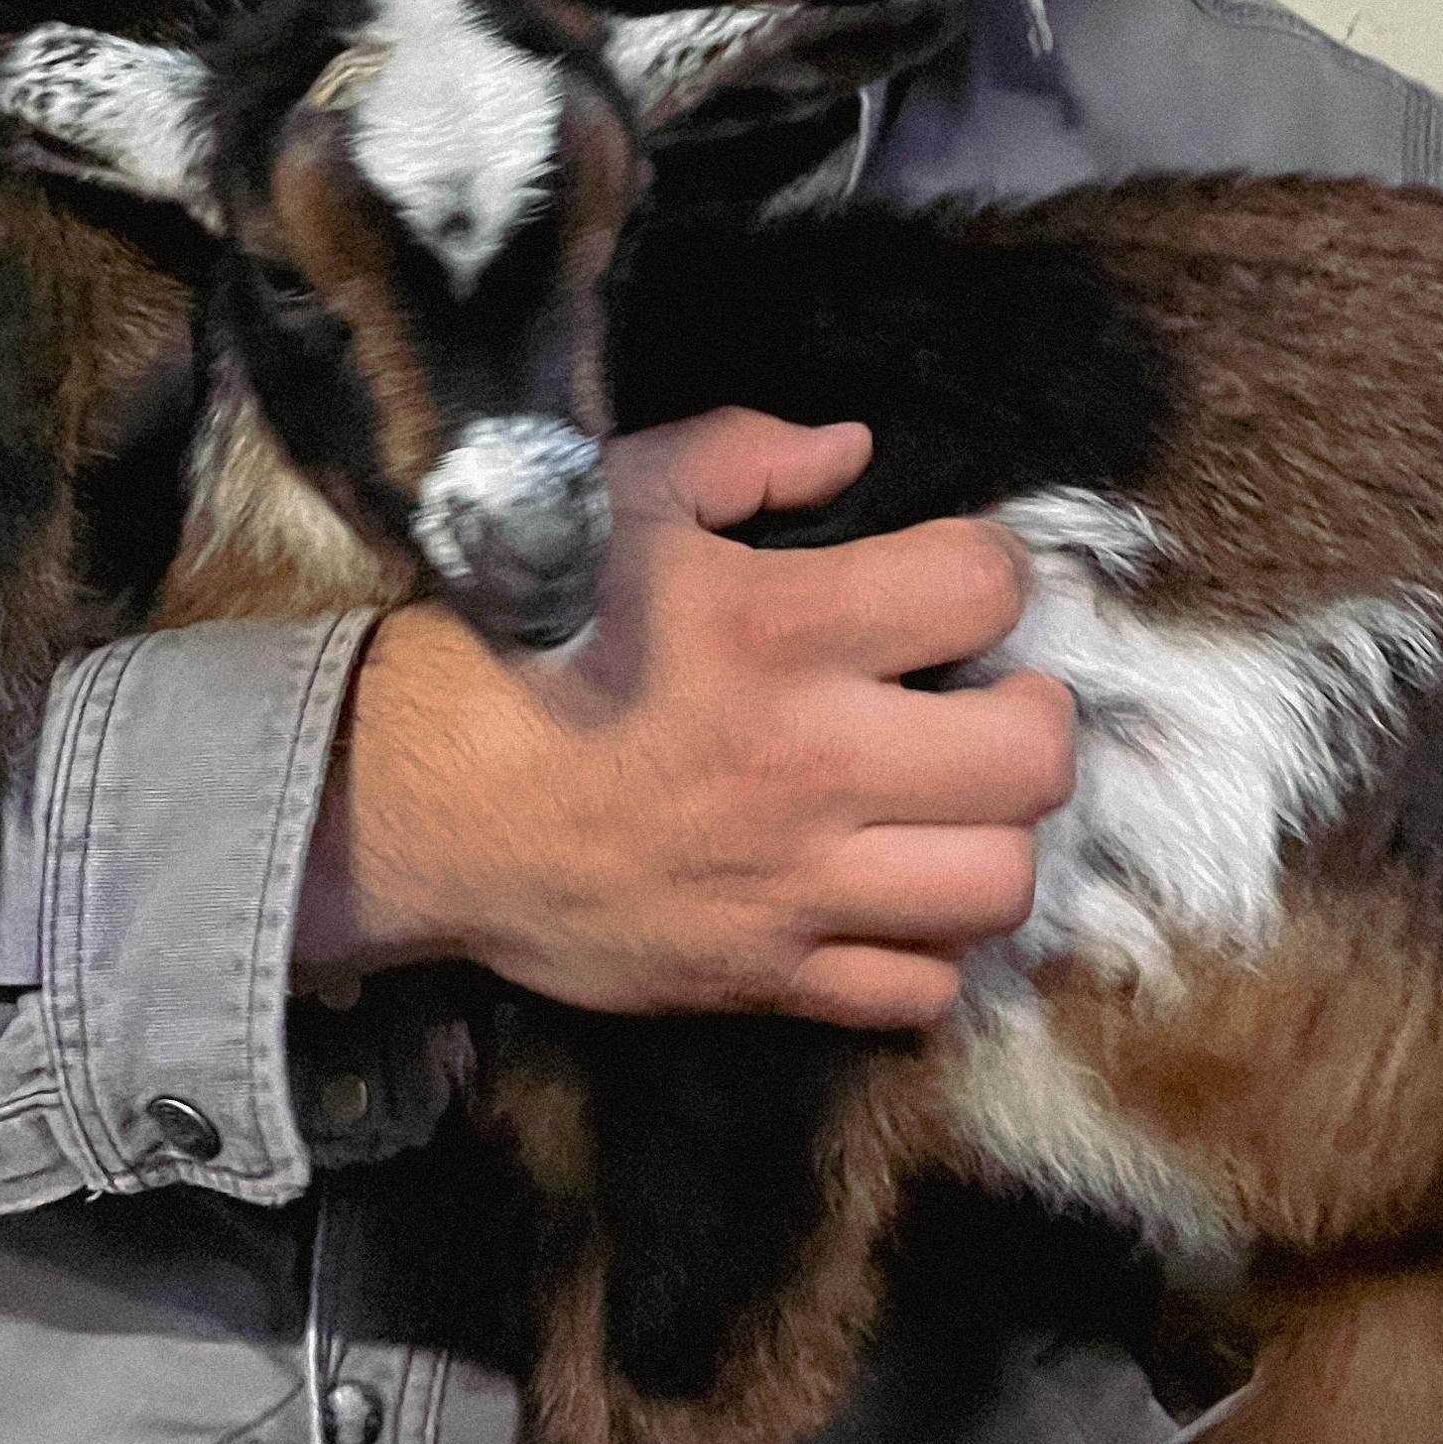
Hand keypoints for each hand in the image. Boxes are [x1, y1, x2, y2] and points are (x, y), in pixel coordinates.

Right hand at [296, 408, 1073, 1026]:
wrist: (410, 799)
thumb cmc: (511, 639)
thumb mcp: (609, 500)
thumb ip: (741, 455)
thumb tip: (852, 451)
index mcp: (775, 629)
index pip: (979, 587)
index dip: (986, 570)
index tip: (951, 580)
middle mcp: (806, 761)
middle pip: (1032, 757)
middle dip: (1032, 715)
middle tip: (985, 698)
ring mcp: (792, 882)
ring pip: (997, 886)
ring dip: (993, 835)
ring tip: (949, 800)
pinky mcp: (764, 974)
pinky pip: (917, 992)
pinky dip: (925, 948)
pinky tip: (888, 891)